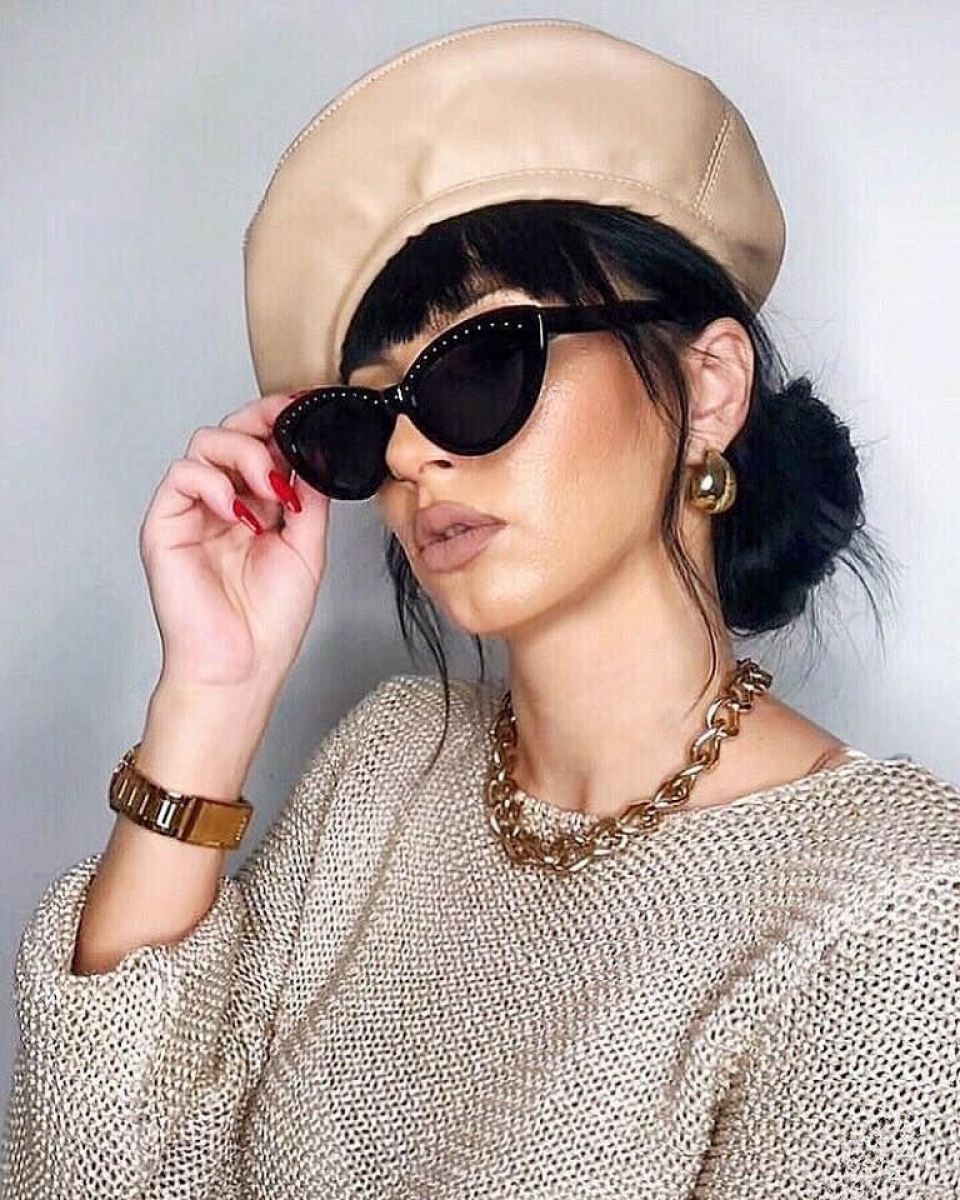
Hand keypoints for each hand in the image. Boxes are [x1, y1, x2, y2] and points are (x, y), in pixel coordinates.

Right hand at [138, 391, 330, 695]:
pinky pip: (181, 475)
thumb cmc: (268, 623)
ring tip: (269, 487)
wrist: (241, 667)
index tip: (307, 406)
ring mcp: (193, 512)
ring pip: (205, 443)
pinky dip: (212, 481)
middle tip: (288, 425)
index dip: (281, 420)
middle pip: (232, 433)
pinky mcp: (166, 525)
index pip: (263, 446)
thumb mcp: (307, 548)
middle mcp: (224, 504)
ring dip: (244, 452)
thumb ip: (309, 498)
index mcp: (257, 507)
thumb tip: (316, 453)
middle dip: (263, 420)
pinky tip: (237, 508)